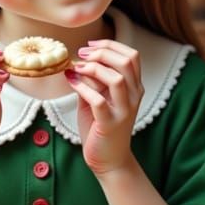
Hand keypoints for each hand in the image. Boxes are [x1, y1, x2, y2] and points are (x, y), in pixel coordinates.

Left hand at [65, 39, 143, 174]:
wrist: (109, 160)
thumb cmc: (101, 127)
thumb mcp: (97, 98)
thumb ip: (91, 81)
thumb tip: (76, 62)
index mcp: (133, 87)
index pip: (131, 56)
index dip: (110, 45)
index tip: (89, 45)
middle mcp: (133, 96)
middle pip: (126, 62)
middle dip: (101, 53)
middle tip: (81, 54)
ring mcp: (124, 110)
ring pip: (116, 79)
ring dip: (93, 69)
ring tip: (77, 68)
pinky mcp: (110, 124)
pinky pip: (98, 100)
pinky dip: (83, 87)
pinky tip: (71, 82)